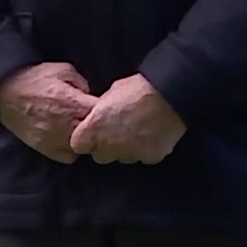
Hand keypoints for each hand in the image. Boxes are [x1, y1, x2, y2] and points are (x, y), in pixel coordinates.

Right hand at [0, 62, 99, 163]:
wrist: (5, 92)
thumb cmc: (35, 79)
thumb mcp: (63, 70)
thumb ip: (82, 82)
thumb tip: (92, 94)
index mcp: (73, 103)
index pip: (103, 114)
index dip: (107, 111)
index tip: (105, 108)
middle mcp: (66, 124)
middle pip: (96, 134)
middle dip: (97, 127)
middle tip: (94, 119)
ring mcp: (56, 139)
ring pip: (84, 148)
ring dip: (85, 140)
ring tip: (80, 128)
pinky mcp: (45, 149)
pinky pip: (68, 156)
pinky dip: (71, 149)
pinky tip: (68, 137)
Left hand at [69, 73, 187, 164]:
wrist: (169, 96)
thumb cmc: (138, 88)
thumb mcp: (111, 92)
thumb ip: (101, 109)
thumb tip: (99, 114)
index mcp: (95, 127)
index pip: (78, 145)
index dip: (85, 138)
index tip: (92, 131)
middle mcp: (109, 145)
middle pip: (99, 155)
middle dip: (104, 146)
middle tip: (115, 131)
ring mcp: (130, 154)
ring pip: (121, 157)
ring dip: (125, 148)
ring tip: (136, 131)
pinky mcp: (149, 158)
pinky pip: (142, 156)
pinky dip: (144, 148)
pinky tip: (151, 135)